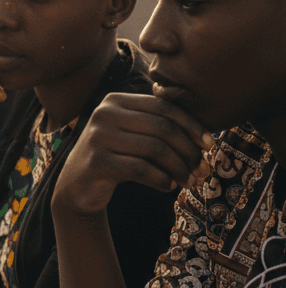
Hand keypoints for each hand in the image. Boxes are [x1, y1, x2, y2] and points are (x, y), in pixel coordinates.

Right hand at [52, 92, 214, 220]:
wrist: (77, 185)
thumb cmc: (116, 158)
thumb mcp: (132, 135)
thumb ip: (157, 126)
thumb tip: (206, 136)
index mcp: (114, 100)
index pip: (163, 107)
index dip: (191, 125)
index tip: (210, 145)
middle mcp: (103, 113)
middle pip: (161, 127)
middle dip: (188, 150)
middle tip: (202, 170)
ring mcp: (97, 137)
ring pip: (154, 149)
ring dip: (179, 169)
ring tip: (188, 181)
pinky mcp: (96, 162)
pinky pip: (141, 169)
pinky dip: (161, 180)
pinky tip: (167, 187)